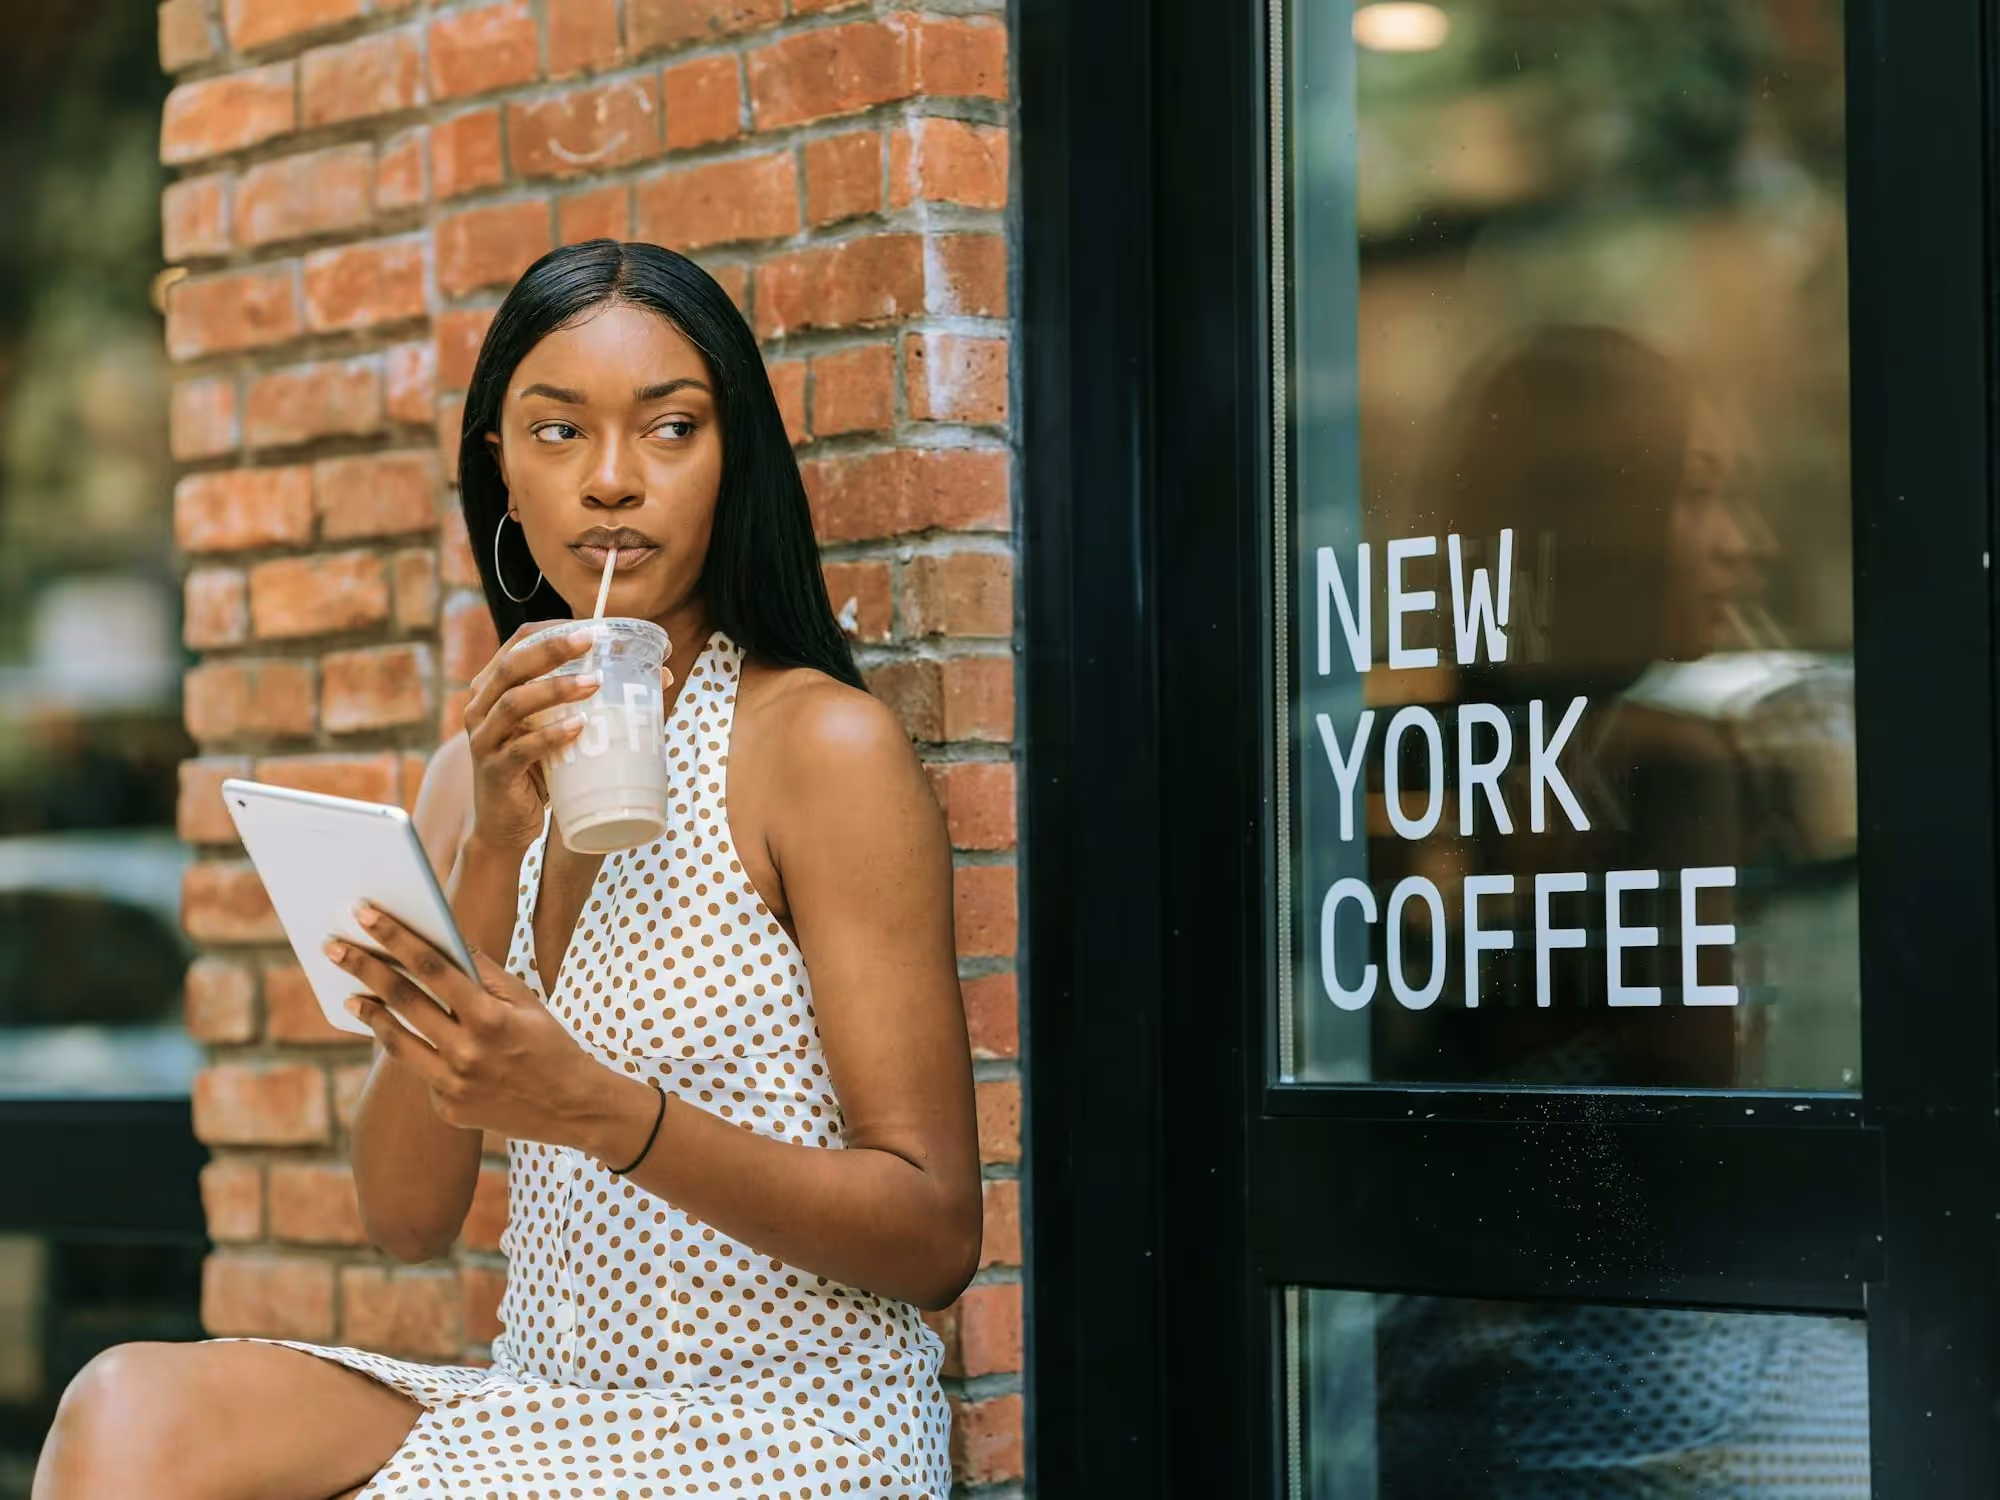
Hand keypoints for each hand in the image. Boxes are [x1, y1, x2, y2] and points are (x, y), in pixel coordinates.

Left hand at [326, 903, 643, 1151]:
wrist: (573, 1107)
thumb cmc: (551, 1043)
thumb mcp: (526, 1001)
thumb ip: (485, 973)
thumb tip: (447, 939)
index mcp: (490, 1017)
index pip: (432, 967)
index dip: (395, 937)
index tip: (365, 914)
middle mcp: (468, 1052)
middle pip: (403, 1001)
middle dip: (364, 968)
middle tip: (332, 946)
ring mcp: (454, 1085)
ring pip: (397, 1043)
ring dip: (370, 1014)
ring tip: (352, 995)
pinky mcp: (448, 1108)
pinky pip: (422, 1072)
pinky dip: (414, 1051)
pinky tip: (408, 1039)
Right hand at [460, 621, 598, 849]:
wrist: (506, 825)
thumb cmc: (538, 768)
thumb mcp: (560, 726)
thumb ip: (595, 701)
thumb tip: (662, 677)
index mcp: (494, 686)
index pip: (520, 641)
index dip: (556, 629)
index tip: (596, 627)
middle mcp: (481, 706)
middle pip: (513, 665)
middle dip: (553, 649)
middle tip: (593, 640)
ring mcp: (484, 739)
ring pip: (514, 702)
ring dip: (555, 689)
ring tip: (594, 683)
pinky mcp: (495, 771)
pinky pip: (521, 749)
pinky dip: (551, 736)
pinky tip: (579, 728)